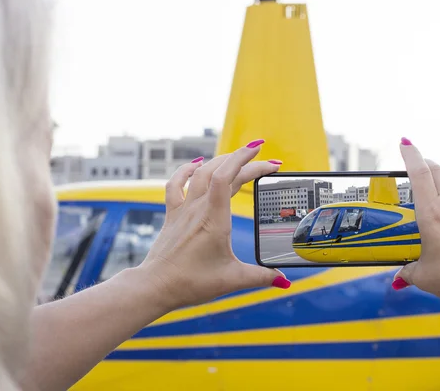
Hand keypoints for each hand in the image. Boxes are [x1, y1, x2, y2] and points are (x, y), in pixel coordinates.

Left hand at [139, 139, 289, 310]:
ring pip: (200, 173)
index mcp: (214, 218)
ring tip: (238, 158)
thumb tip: (284, 282)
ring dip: (220, 161)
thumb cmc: (190, 283)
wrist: (155, 286)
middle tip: (266, 163)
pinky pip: (176, 184)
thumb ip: (261, 277)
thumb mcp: (232, 280)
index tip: (262, 153)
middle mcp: (198, 208)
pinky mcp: (173, 215)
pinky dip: (186, 170)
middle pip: (220, 171)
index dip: (245, 160)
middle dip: (244, 161)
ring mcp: (183, 210)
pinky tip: (196, 164)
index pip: (228, 176)